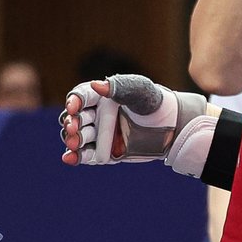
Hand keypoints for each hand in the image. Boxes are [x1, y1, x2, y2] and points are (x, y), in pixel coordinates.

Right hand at [60, 74, 211, 172]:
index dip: (74, 101)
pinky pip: (86, 155)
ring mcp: (99, 135)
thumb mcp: (141, 91)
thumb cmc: (155, 104)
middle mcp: (96, 115)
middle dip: (72, 122)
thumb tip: (97, 84)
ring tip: (74, 143)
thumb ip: (121, 87)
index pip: (81, 96)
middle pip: (76, 118)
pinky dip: (76, 157)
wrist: (172, 128)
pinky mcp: (104, 153)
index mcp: (101, 96)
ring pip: (78, 137)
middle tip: (74, 127)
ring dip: (72, 139)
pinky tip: (69, 158)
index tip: (74, 107)